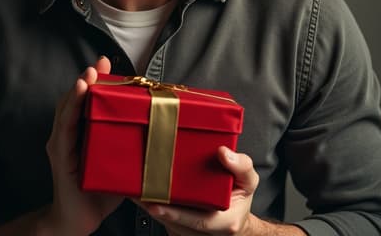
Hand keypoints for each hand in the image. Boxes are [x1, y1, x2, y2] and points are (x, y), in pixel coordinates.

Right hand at [43, 56, 122, 235]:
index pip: (87, 100)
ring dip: (79, 88)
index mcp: (83, 132)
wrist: (80, 220)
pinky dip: (71, 108)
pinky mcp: (61, 156)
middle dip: (89, 79)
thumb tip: (162, 131)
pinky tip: (79, 92)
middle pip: (77, 98)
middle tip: (102, 62)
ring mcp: (62, 143)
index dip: (97, 81)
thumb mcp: (121, 162)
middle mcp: (69, 133)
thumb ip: (133, 145)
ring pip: (68, 108)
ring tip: (90, 73)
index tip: (107, 63)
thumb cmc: (101, 191)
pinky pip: (65, 128)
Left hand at [138, 147, 304, 234]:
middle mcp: (203, 231)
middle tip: (135, 189)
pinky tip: (138, 191)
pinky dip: (149, 205)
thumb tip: (224, 152)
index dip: (175, 214)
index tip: (155, 204)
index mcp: (224, 222)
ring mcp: (189, 232)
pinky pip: (162, 218)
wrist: (235, 215)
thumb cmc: (239, 196)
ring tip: (132, 187)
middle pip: (174, 221)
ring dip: (147, 205)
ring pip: (165, 221)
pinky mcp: (179, 229)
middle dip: (152, 206)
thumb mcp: (248, 180)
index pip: (197, 221)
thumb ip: (241, 166)